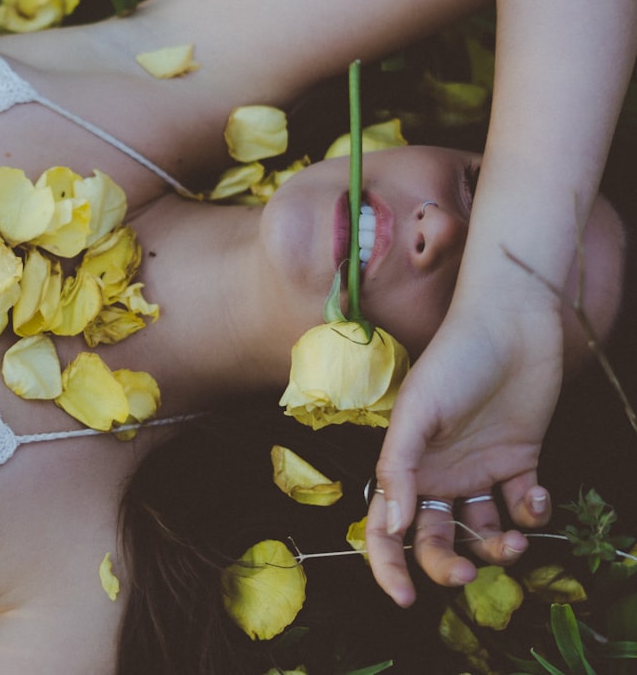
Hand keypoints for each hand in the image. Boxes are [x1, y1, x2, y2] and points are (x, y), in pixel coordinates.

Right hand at [365, 299, 562, 606]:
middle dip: (448, 566)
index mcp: (407, 466)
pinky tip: (536, 498)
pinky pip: (522, 507)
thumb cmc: (454, 361)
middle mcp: (440, 475)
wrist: (511, 325)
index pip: (387, 527)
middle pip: (436, 540)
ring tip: (515, 543)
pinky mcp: (520, 462)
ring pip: (483, 533)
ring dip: (497, 550)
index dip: (388, 565)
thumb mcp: (416, 413)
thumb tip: (391, 526)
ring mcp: (480, 470)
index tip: (405, 598)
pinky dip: (531, 515)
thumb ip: (400, 469)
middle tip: (469, 576)